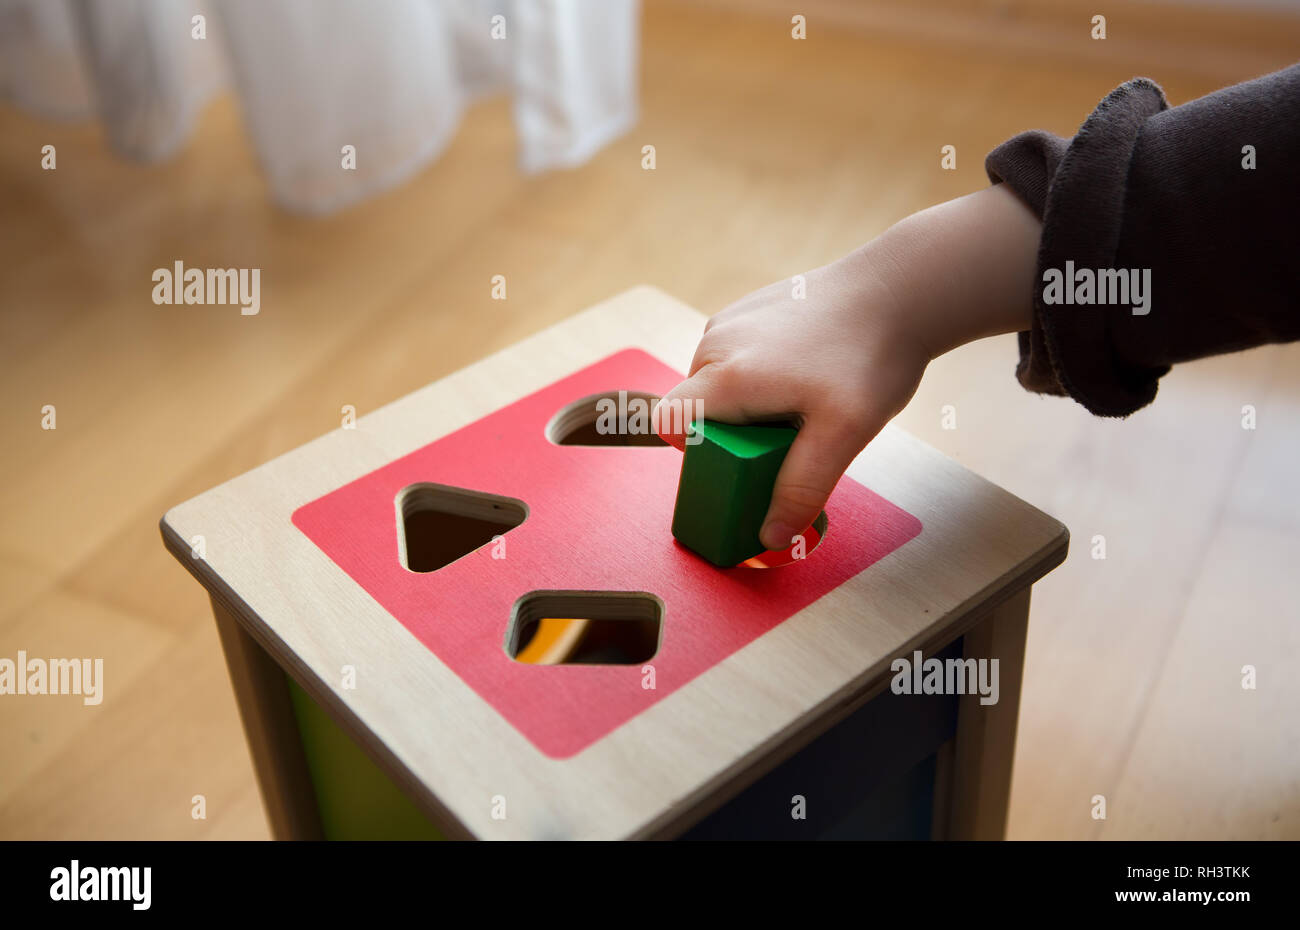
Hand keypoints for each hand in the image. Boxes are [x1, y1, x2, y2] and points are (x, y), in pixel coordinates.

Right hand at [654, 184, 1040, 550]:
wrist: (899, 290)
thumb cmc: (871, 355)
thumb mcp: (843, 435)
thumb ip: (801, 487)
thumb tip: (770, 538)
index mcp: (726, 375)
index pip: (669, 424)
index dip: (695, 453)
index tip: (740, 459)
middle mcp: (716, 342)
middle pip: (696, 409)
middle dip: (734, 433)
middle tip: (790, 436)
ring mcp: (729, 320)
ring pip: (715, 383)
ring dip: (748, 404)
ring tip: (804, 400)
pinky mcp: (746, 309)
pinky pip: (733, 358)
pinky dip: (758, 375)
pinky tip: (805, 371)